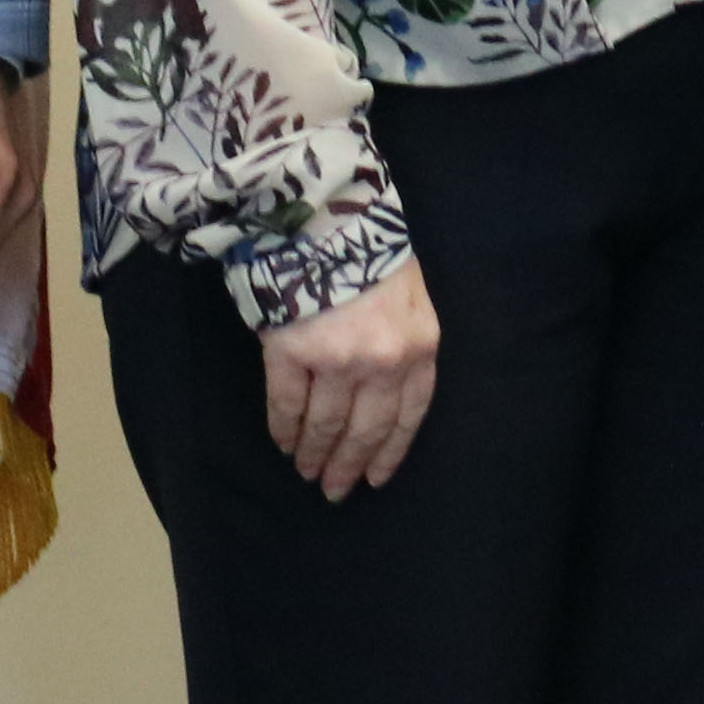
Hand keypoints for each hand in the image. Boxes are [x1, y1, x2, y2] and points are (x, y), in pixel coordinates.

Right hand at [259, 255, 441, 498]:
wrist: (323, 213)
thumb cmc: (369, 249)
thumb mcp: (410, 294)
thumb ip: (406, 340)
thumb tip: (388, 389)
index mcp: (421, 344)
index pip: (409, 413)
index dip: (390, 451)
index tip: (375, 478)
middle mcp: (384, 360)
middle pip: (367, 429)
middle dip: (349, 464)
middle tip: (334, 490)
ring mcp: (337, 359)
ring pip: (326, 423)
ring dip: (313, 452)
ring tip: (305, 471)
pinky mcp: (292, 353)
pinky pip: (287, 405)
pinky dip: (284, 429)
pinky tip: (282, 443)